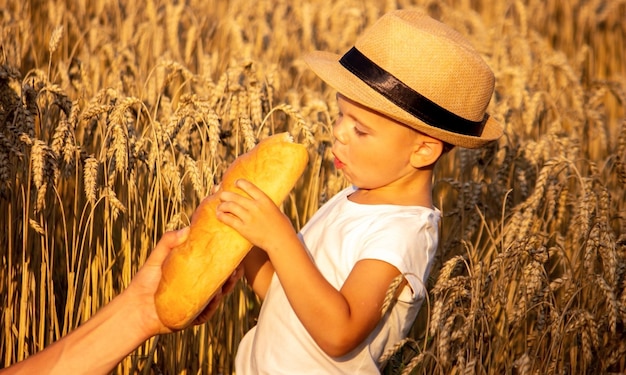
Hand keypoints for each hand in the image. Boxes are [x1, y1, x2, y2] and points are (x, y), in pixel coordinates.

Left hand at [125, 227, 242, 335]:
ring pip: (217, 296)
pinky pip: (206, 312)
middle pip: (222, 280)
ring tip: (227, 281)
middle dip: (232, 275)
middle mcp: (199, 288)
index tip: (235, 251)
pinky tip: (214, 297)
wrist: (135, 308)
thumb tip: (187, 229)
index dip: (227, 259)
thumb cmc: (145, 282)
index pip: (215, 265)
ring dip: (225, 289)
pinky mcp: (193, 316)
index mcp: (194, 273)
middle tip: (237, 267)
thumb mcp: (157, 258)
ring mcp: (197, 303)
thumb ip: (168, 242)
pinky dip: (211, 306)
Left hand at [215, 179, 297, 254]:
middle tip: (222, 195)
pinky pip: (229, 220)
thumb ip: (265, 205)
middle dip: (226, 195)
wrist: (281, 241)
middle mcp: (256, 207)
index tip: (235, 183)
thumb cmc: (282, 226)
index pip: (249, 186)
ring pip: (230, 206)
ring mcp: (249, 217)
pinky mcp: (244, 229)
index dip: (240, 183)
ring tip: (219, 206)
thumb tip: (259, 201)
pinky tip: (219, 215)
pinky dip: (222, 216)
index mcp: (265, 200)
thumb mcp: (275, 210)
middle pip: (235, 196)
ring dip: (222, 205)